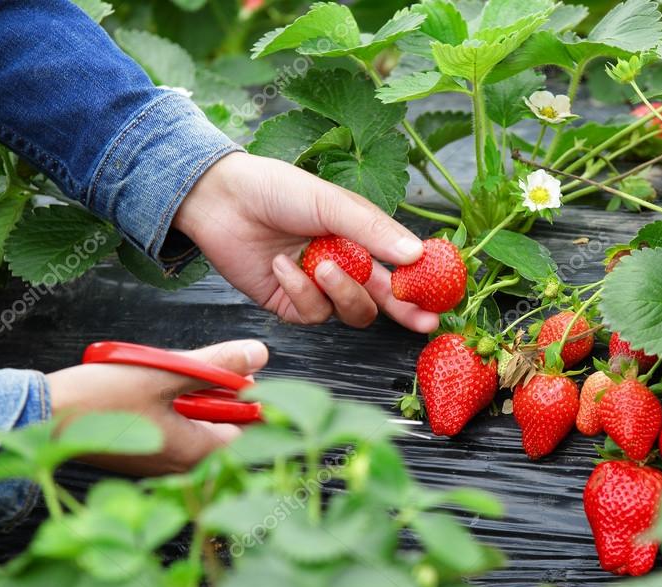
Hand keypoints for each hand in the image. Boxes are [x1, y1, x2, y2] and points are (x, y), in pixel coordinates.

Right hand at [46, 340, 268, 475]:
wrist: (42, 416)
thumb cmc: (99, 399)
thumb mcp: (166, 373)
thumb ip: (217, 366)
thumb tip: (258, 354)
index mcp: (196, 453)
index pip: (249, 428)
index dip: (249, 397)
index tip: (236, 373)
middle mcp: (182, 466)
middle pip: (223, 424)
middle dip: (217, 393)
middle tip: (195, 367)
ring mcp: (161, 461)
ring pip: (196, 422)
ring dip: (191, 395)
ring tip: (166, 373)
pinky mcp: (143, 452)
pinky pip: (172, 426)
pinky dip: (171, 403)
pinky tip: (150, 386)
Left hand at [173, 153, 439, 331]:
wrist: (219, 199)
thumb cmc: (276, 190)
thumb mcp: (331, 202)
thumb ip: (373, 230)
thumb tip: (415, 254)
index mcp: (361, 238)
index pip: (400, 267)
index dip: (421, 284)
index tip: (442, 296)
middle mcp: (344, 265)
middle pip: (383, 300)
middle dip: (404, 311)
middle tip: (421, 321)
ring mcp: (317, 288)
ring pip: (350, 311)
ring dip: (339, 291)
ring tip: (318, 265)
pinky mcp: (290, 304)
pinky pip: (311, 314)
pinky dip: (299, 291)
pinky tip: (281, 265)